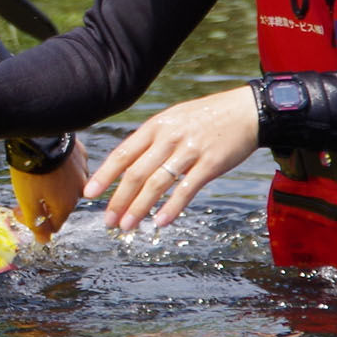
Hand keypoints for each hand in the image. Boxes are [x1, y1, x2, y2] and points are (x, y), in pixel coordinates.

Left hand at [11, 134, 89, 244]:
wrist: (40, 137)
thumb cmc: (31, 171)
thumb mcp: (28, 202)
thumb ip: (36, 223)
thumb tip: (44, 241)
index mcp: (66, 206)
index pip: (54, 226)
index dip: (35, 223)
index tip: (20, 212)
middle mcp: (79, 192)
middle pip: (60, 206)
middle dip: (43, 205)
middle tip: (23, 196)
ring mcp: (82, 172)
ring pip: (67, 187)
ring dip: (52, 187)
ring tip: (36, 178)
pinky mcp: (80, 155)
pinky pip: (71, 168)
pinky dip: (60, 170)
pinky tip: (48, 163)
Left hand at [86, 85, 261, 231]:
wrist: (246, 111)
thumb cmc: (207, 117)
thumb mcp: (174, 119)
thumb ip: (153, 140)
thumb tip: (128, 165)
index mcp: (156, 126)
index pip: (123, 153)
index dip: (104, 175)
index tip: (90, 193)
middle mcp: (169, 137)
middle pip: (136, 173)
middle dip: (119, 199)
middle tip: (108, 220)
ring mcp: (190, 150)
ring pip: (157, 183)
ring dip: (139, 207)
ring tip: (128, 225)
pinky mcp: (210, 163)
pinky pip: (186, 189)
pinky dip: (172, 207)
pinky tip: (160, 222)